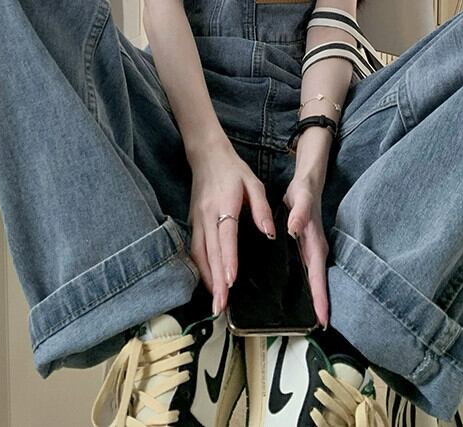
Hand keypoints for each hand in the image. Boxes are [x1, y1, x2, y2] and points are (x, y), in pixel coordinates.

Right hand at [187, 139, 275, 314]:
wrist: (206, 155)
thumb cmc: (233, 170)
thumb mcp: (253, 184)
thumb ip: (262, 209)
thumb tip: (269, 233)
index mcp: (224, 205)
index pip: (226, 237)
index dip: (227, 259)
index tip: (230, 281)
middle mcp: (207, 216)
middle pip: (210, 253)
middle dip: (216, 282)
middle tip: (221, 307)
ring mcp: (197, 220)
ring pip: (200, 254)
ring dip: (207, 279)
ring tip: (216, 302)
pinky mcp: (193, 222)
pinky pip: (195, 249)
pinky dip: (201, 268)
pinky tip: (210, 281)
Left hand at [283, 173, 329, 327]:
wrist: (306, 185)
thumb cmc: (304, 192)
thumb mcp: (300, 199)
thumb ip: (299, 214)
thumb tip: (294, 229)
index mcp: (315, 245)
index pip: (318, 277)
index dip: (320, 299)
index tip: (322, 320)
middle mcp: (315, 252)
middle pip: (317, 285)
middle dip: (318, 307)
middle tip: (314, 330)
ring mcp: (311, 253)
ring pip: (312, 281)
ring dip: (312, 300)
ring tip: (306, 321)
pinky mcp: (305, 251)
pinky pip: (305, 273)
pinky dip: (304, 287)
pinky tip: (294, 296)